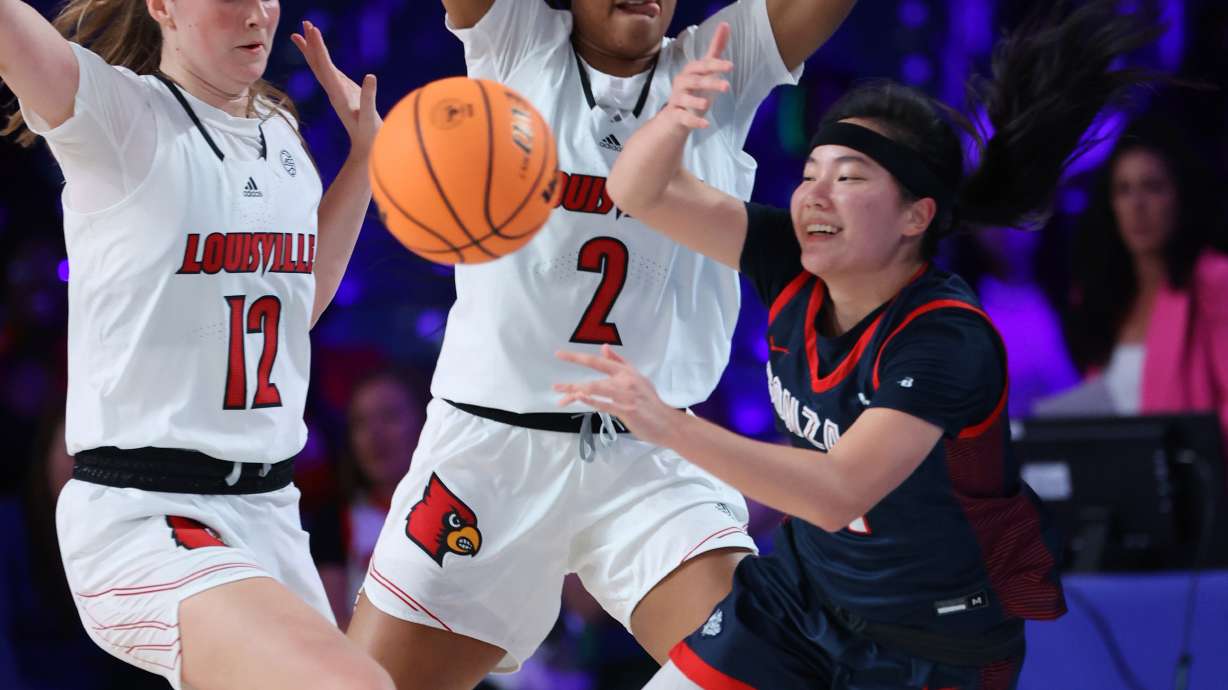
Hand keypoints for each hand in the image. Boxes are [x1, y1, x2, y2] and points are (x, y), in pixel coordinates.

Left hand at [291, 20, 380, 156]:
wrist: (366, 149)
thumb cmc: (369, 135)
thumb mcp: (370, 117)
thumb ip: (369, 97)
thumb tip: (370, 76)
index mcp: (338, 94)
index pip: (325, 67)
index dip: (319, 48)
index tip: (314, 31)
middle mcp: (334, 91)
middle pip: (318, 64)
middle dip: (310, 43)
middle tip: (304, 24)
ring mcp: (338, 91)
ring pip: (321, 67)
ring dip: (314, 49)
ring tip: (306, 32)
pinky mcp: (345, 92)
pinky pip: (330, 71)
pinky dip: (324, 59)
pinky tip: (322, 53)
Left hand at [554, 345, 681, 446]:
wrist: (667, 422)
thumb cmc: (650, 402)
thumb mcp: (638, 377)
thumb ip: (620, 363)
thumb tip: (604, 347)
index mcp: (626, 372)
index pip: (598, 361)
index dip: (578, 357)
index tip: (560, 355)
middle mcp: (625, 380)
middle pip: (594, 375)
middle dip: (572, 381)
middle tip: (554, 386)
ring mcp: (625, 394)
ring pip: (596, 388)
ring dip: (576, 392)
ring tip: (561, 397)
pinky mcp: (626, 409)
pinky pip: (605, 404)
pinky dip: (591, 400)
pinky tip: (579, 398)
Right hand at [664, 21, 732, 129]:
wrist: (675, 117)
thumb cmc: (694, 90)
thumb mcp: (706, 70)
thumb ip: (715, 49)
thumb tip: (725, 25)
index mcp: (690, 71)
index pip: (703, 65)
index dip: (716, 65)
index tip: (731, 66)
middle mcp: (682, 83)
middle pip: (694, 80)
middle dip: (709, 82)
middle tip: (727, 87)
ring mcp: (677, 99)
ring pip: (685, 98)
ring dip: (696, 101)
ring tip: (707, 105)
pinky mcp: (676, 115)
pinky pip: (683, 117)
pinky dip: (694, 121)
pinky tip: (706, 124)